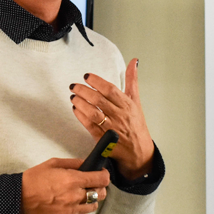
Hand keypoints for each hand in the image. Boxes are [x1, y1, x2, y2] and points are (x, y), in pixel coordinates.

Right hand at [20, 158, 109, 213]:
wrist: (19, 198)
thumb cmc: (33, 179)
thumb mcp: (53, 164)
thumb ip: (73, 163)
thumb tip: (87, 164)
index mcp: (72, 180)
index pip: (101, 179)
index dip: (104, 175)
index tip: (102, 173)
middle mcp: (74, 197)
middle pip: (101, 194)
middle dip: (99, 187)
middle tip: (92, 183)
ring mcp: (70, 211)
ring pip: (93, 207)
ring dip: (91, 199)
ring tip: (82, 195)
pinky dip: (82, 210)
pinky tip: (74, 204)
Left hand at [70, 59, 153, 178]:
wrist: (139, 152)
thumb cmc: (136, 125)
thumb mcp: (136, 101)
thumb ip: (132, 80)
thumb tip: (134, 62)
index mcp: (127, 105)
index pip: (110, 90)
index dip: (97, 81)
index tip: (87, 76)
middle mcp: (120, 116)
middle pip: (99, 100)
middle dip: (84, 91)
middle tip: (74, 86)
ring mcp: (111, 128)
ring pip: (93, 113)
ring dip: (81, 103)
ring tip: (73, 96)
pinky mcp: (103, 139)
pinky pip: (90, 126)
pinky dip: (81, 116)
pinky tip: (76, 109)